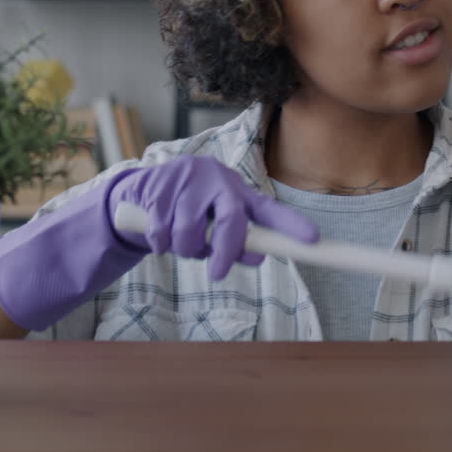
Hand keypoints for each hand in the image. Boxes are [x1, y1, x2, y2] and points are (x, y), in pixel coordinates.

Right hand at [110, 155, 318, 279]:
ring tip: (178, 243)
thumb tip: (256, 257)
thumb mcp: (213, 229)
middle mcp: (218, 180)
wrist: (139, 193)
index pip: (268, 209)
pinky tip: (157, 234)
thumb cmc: (186, 215)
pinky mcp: (159, 185)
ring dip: (183, 249)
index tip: (311, 239)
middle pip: (231, 220)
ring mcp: (188, 179)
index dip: (290, 224)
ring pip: (190, 231)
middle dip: (225, 251)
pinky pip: (161, 230)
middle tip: (217, 272)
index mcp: (237, 192)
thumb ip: (235, 244)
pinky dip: (159, 242)